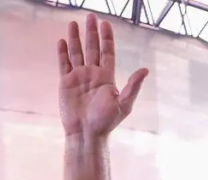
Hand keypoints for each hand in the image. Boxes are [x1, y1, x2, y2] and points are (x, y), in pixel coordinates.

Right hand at [58, 14, 148, 139]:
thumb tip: (145, 69)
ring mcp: (78, 78)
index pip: (107, 52)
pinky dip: (62, 53)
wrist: (86, 133)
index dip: (106, 38)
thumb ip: (133, 86)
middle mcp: (92, 74)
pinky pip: (63, 64)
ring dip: (75, 38)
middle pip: (92, 48)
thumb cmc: (106, 121)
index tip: (105, 23)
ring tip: (74, 23)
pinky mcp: (65, 83)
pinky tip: (62, 41)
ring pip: (76, 53)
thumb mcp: (124, 104)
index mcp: (106, 77)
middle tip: (90, 16)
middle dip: (91, 32)